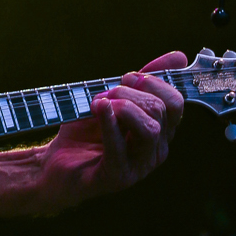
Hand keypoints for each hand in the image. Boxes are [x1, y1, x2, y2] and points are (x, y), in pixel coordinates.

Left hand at [0, 52, 186, 218]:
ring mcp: (139, 167)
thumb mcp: (116, 98)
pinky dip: (109, 122)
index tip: (127, 77)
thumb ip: (144, 80)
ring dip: (123, 106)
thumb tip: (180, 57)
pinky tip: (98, 108)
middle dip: (130, 91)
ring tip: (99, 103)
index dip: (153, 82)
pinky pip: (119, 148)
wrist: (55, 162)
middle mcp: (155, 151)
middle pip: (159, 110)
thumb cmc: (86, 131)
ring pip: (149, 128)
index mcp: (160, 132)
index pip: (175, 102)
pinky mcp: (117, 177)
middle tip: (106, 91)